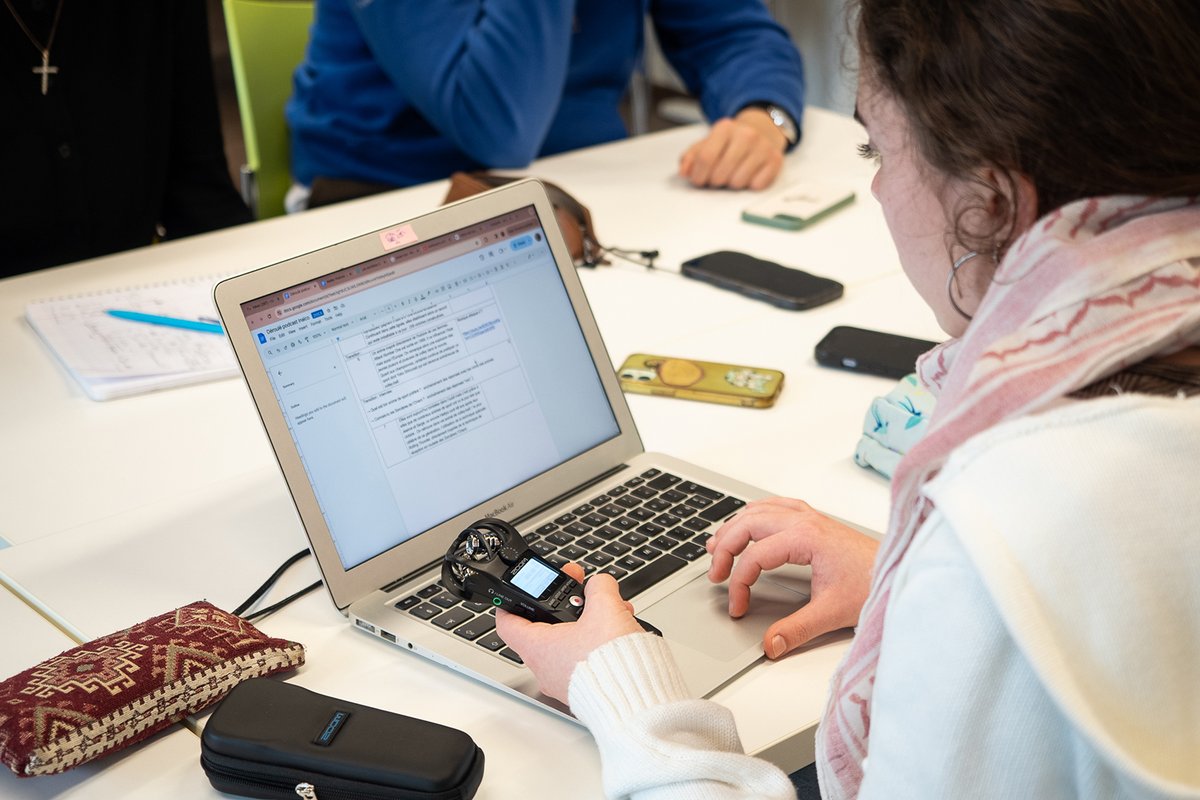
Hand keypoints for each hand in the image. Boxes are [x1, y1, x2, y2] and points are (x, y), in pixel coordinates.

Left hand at [494, 563, 645, 703]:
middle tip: (581, 591)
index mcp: (539, 648)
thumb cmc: (613, 664)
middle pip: (545, 628)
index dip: (511, 603)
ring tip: (610, 611)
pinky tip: (618, 632)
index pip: (508, 623)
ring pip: (570, 642)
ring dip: (589, 622)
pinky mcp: (585, 689)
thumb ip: (600, 588)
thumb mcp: (606, 609)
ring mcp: (565, 681)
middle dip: (567, 605)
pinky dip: (598, 641)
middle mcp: (546, 668)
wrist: (638, 701)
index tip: (520, 592)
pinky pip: (585, 658)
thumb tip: (601, 584)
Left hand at [678, 108, 787, 190]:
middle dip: (714, 181)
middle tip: (718, 175)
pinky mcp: (775, 161)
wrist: (763, 131)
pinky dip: (750, 185)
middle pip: (720, 174)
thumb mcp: (707, 143)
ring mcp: (763, 148)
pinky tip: (749, 174)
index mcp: (725, 128)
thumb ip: (691, 157)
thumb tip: (684, 172)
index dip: (698, 176)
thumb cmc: (730, 142)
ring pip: (737, 183)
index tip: (698, 180)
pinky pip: (756, 186)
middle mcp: (746, 135)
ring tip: (733, 173)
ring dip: (732, 184)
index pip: (705, 158)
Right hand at [707, 497, 878, 659]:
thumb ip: (796, 630)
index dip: (739, 584)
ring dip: (734, 527)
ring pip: (758, 510)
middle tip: (715, 574)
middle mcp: (804, 521)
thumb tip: (769, 645)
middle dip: (725, 548)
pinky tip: (748, 522)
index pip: (755, 557)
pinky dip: (754, 513)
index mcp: (805, 538)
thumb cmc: (872, 583)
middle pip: (748, 524)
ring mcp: (809, 516)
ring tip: (717, 547)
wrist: (899, 569)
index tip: (738, 607)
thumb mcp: (832, 613)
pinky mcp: (814, 519)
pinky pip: (775, 505)